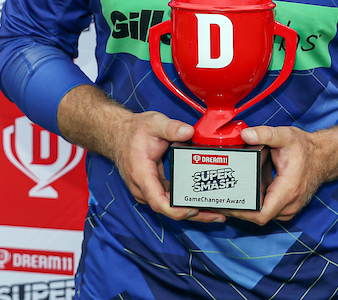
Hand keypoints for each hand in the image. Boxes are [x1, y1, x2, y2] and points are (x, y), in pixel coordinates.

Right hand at [112, 111, 226, 223]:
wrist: (119, 135)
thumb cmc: (134, 132)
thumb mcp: (153, 123)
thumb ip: (171, 127)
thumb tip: (189, 132)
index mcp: (143, 175)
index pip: (158, 201)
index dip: (176, 210)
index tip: (193, 209)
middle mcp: (144, 188)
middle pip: (169, 210)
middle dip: (194, 214)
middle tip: (218, 214)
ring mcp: (148, 191)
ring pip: (171, 208)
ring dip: (193, 211)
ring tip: (217, 212)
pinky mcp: (154, 189)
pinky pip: (171, 201)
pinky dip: (187, 203)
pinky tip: (204, 202)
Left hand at [227, 125, 330, 225]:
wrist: (323, 157)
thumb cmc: (306, 148)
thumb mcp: (286, 136)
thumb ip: (265, 134)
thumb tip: (245, 134)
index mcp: (287, 190)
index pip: (262, 214)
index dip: (242, 213)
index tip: (227, 205)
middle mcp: (289, 204)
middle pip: (258, 216)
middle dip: (238, 209)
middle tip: (218, 199)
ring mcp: (289, 208)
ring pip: (262, 214)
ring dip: (246, 207)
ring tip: (227, 195)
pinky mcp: (287, 207)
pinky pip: (268, 210)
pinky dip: (255, 203)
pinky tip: (244, 191)